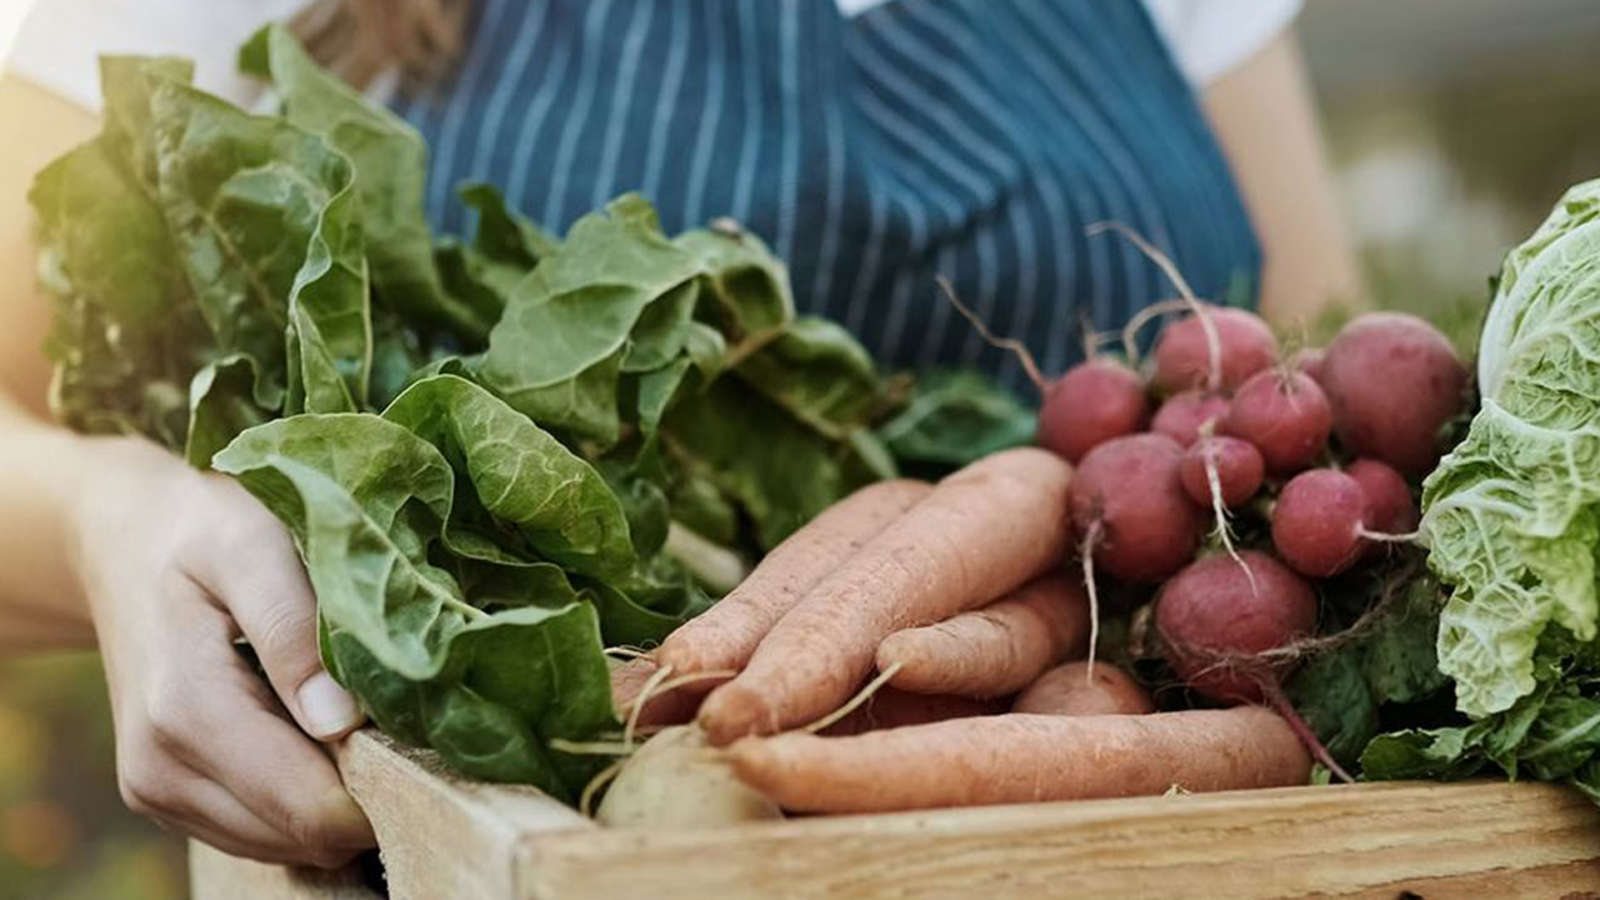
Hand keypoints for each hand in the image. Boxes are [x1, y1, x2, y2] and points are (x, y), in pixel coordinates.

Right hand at [71, 437, 374, 866]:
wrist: (121, 541)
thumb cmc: (201, 531)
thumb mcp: (253, 547)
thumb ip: (295, 630)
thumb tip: (342, 720)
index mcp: (188, 710)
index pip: (309, 808)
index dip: (382, 787)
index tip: (421, 735)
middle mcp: (162, 768)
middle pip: (302, 837)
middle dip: (364, 794)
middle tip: (396, 719)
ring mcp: (157, 791)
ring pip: (284, 845)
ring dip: (331, 798)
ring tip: (347, 716)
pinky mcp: (164, 798)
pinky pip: (258, 832)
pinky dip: (297, 799)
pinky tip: (309, 731)